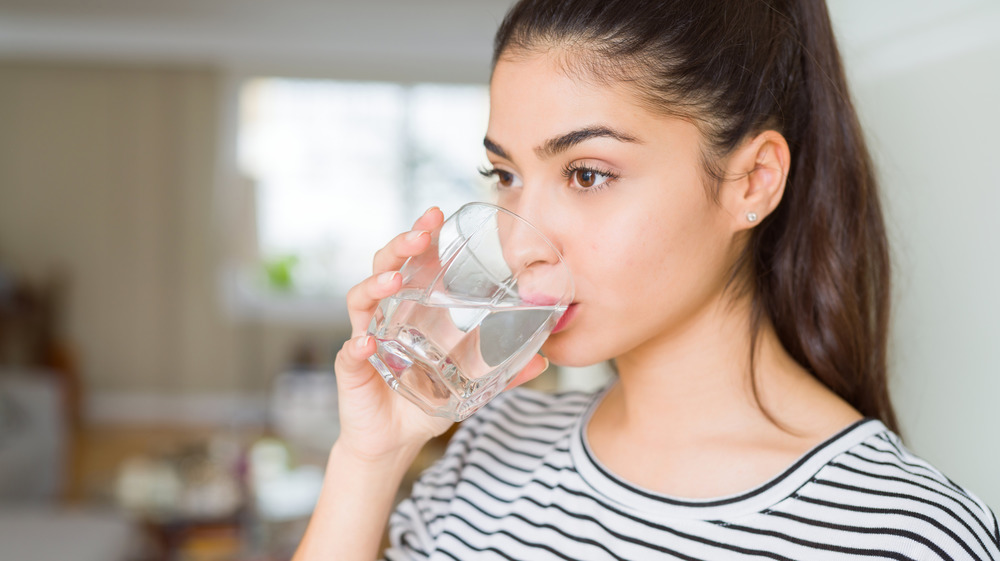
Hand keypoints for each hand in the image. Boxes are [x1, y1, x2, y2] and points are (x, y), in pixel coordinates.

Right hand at [333, 207, 550, 463]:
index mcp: (411, 310)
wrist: (393, 442)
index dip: (421, 237)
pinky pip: (350, 354)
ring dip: (376, 286)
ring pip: (361, 300)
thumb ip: (504, 371)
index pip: (413, 263)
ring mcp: (366, 339)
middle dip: (400, 247)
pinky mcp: (353, 370)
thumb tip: (544, 360)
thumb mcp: (470, 385)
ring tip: (395, 281)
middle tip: (420, 235)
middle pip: (385, 268)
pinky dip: (356, 347)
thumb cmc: (425, 402)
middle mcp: (385, 316)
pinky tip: (367, 344)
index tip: (436, 215)